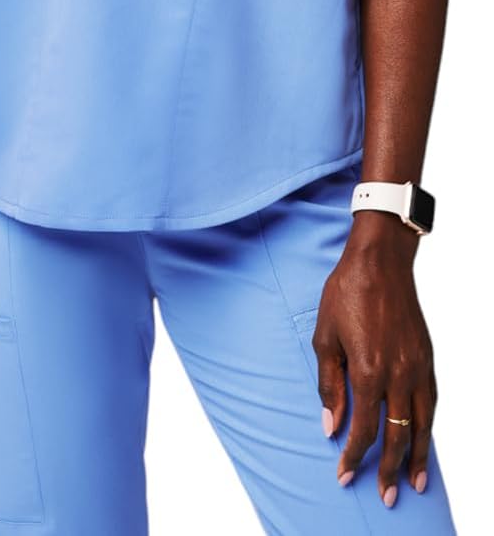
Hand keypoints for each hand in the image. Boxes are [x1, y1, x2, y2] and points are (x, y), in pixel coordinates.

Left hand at [312, 212, 434, 506]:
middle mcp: (397, 372)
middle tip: (385, 496)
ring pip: (422, 422)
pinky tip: (422, 437)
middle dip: (388, 469)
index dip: (354, 455)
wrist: (379, 260)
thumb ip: (329, 384)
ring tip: (414, 483)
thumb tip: (330, 425)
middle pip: (396, 433)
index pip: (364, 428)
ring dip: (417, 455)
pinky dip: (428, 424)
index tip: (343, 473)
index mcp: (368, 369)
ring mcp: (416, 365)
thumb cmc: (346, 293)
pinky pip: (431, 400)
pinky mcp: (426, 356)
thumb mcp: (324, 336)